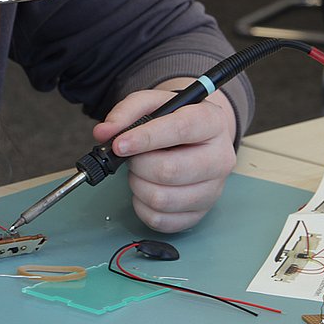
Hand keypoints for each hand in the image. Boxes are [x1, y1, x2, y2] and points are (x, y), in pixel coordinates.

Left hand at [93, 79, 237, 232]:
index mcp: (212, 122)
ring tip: (140, 171)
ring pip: (162, 199)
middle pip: (170, 170)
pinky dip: (142, 206)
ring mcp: (213, 190)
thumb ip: (127, 112)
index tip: (119, 145)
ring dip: (138, 185)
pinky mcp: (200, 213)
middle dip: (138, 164)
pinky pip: (160, 220)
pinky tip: (145, 189)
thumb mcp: (152, 103)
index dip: (145, 138)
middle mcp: (220, 157)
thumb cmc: (174, 120)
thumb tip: (104, 132)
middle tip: (131, 156)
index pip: (180, 130)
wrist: (198, 138)